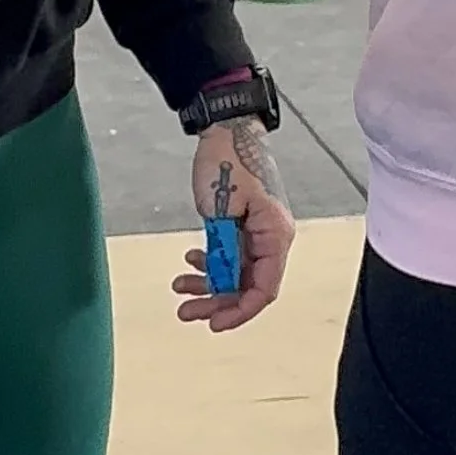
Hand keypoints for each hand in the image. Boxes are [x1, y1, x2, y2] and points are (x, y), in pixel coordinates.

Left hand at [175, 115, 294, 333]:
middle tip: (185, 311)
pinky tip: (189, 261)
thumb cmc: (227, 162)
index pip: (264, 289)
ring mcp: (256, 234)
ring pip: (235, 274)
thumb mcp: (221, 209)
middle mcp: (270, 239)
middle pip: (248, 286)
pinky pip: (228, 257)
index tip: (213, 324)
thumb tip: (221, 281)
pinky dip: (209, 264)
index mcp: (275, 235)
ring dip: (209, 285)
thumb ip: (223, 248)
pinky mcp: (241, 227)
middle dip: (217, 302)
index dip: (240, 312)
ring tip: (179, 287)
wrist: (225, 130)